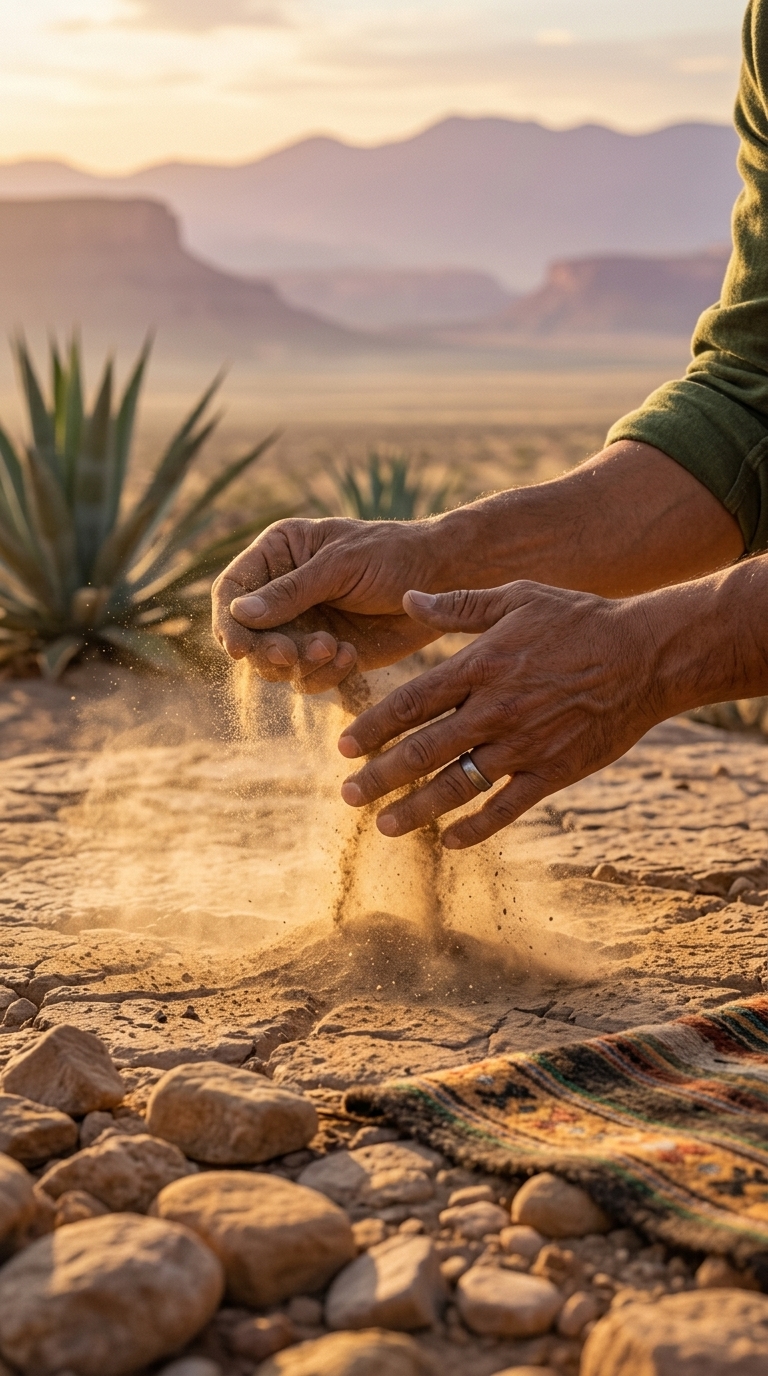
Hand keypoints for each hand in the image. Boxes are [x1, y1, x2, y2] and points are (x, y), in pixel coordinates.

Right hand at [211, 516, 448, 693]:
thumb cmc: (394, 555)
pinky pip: (308, 679)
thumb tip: (239, 613)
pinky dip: (324, 675)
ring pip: (275, 662)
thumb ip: (291, 592)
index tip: (240, 648)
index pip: (233, 590)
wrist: (445, 580)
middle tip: (292, 656)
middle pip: (248, 634)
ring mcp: (306, 625)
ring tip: (334, 648)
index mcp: (280, 553)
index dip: (229, 622)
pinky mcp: (329, 654)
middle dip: (268, 650)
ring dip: (299, 664)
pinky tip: (351, 655)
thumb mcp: (340, 567)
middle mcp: (285, 590)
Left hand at [337, 581, 664, 847]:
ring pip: (458, 784)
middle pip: (424, 750)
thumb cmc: (579, 620)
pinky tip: (450, 841)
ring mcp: (524, 745)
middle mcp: (495, 710)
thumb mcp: (518, 598)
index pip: (411, 702)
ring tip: (383, 826)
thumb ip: (458, 605)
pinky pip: (507, 807)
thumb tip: (408, 598)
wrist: (646, 655)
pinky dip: (477, 827)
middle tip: (348, 796)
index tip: (343, 748)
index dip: (373, 728)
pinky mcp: (553, 771)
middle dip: (381, 776)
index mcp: (480, 667)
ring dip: (416, 808)